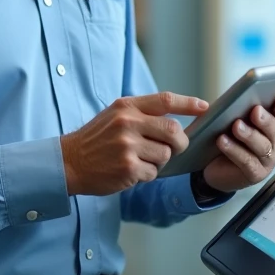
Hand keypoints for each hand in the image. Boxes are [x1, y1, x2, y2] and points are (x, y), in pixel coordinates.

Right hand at [60, 92, 207, 195]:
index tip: (205, 107)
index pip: (165, 100)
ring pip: (166, 154)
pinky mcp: (128, 167)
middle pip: (174, 131)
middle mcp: (127, 123)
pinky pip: (153, 172)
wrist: (69, 162)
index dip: (188, 103)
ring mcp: (128, 145)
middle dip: (180, 143)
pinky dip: (147, 174)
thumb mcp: (115, 116)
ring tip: (141, 159)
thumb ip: (143, 114)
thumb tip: (177, 122)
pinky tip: (131, 171)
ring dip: (159, 161)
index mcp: (126, 106)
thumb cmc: (96, 139)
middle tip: (174, 148)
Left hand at [201, 93, 274, 193]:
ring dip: (249, 135)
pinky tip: (222, 141)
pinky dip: (234, 150)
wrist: (212, 167)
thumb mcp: (227, 120)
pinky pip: (247, 161)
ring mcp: (267, 161)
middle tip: (255, 110)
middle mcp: (274, 144)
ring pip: (263, 146)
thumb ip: (229, 109)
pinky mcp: (255, 174)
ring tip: (236, 126)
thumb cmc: (225, 138)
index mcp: (272, 127)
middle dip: (266, 120)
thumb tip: (220, 101)